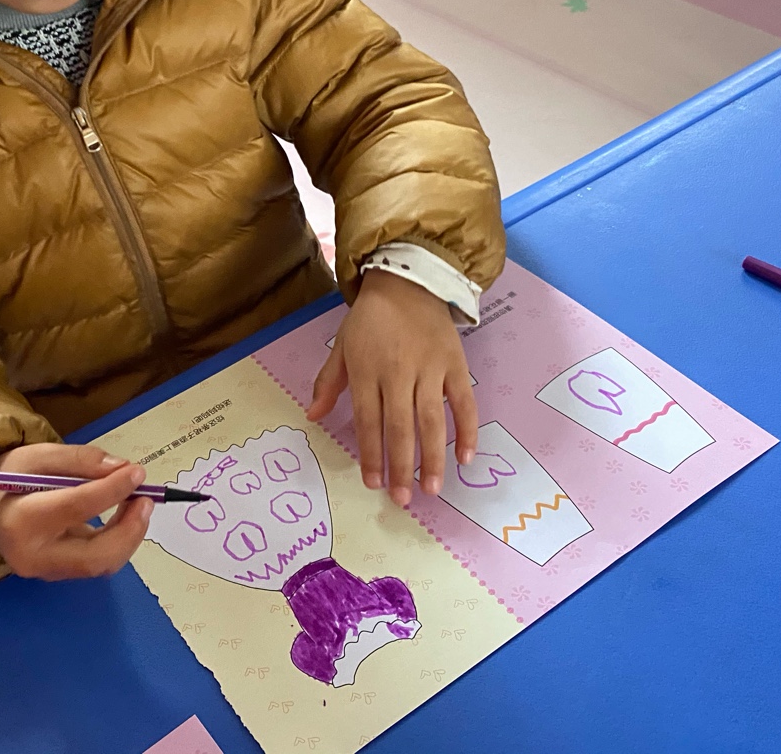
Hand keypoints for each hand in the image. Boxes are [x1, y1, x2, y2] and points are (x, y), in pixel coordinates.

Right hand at [0, 443, 152, 579]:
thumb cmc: (10, 478)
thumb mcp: (38, 455)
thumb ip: (80, 460)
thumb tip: (122, 469)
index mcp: (20, 519)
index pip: (75, 507)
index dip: (112, 490)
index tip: (137, 472)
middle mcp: (32, 556)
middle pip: (95, 556)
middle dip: (130, 530)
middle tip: (146, 500)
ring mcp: (45, 572)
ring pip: (101, 565)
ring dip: (129, 535)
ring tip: (138, 504)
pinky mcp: (58, 576)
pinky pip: (96, 562)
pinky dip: (118, 540)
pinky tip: (124, 516)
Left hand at [309, 268, 477, 505]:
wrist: (408, 281)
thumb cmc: (371, 319)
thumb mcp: (342, 346)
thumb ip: (329, 382)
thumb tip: (313, 416)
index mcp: (367, 370)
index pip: (368, 420)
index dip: (370, 453)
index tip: (373, 482)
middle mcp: (399, 372)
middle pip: (400, 427)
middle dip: (401, 466)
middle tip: (402, 499)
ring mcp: (430, 369)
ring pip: (432, 420)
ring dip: (433, 458)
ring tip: (432, 489)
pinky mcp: (456, 365)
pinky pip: (464, 402)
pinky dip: (468, 430)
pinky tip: (465, 459)